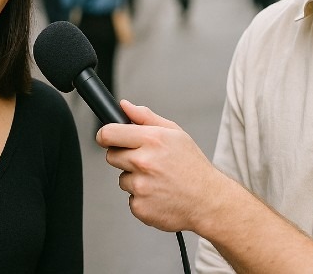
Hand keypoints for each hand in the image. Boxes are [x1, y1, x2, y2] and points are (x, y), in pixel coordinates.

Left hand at [96, 100, 224, 232]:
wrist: (208, 200)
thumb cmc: (192, 166)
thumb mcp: (175, 133)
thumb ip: (145, 117)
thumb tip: (124, 106)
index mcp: (152, 139)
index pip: (109, 133)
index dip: (105, 135)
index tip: (106, 138)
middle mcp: (144, 162)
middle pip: (111, 156)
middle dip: (123, 157)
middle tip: (145, 161)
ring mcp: (141, 186)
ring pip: (122, 179)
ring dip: (134, 179)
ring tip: (157, 179)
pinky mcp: (140, 206)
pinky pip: (130, 198)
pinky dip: (141, 197)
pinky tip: (158, 193)